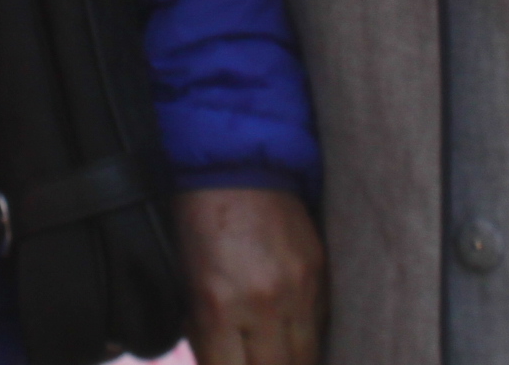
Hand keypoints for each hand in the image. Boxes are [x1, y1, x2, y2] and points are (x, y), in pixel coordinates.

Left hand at [177, 185, 324, 364]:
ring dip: (290, 361)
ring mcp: (298, 289)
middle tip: (253, 356)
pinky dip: (306, 335)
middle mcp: (264, 303)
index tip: (228, 364)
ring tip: (274, 352)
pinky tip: (290, 330)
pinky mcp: (319, 273)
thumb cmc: (199, 222)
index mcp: (219, 306)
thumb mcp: (188, 283)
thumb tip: (221, 363)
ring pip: (307, 357)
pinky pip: (320, 324)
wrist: (236, 163)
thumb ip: (206, 332)